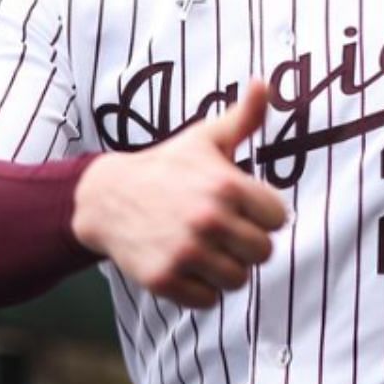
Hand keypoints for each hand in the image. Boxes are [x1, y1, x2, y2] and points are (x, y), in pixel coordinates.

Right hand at [71, 80, 287, 307]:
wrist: (104, 198)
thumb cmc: (167, 166)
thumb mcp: (206, 138)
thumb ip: (244, 117)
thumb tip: (265, 82)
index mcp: (226, 185)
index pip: (279, 218)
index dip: (264, 214)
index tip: (243, 207)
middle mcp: (208, 220)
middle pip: (263, 252)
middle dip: (247, 243)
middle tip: (224, 230)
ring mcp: (184, 252)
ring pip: (238, 279)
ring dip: (227, 268)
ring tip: (207, 248)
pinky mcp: (163, 279)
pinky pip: (208, 300)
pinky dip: (202, 289)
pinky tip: (188, 266)